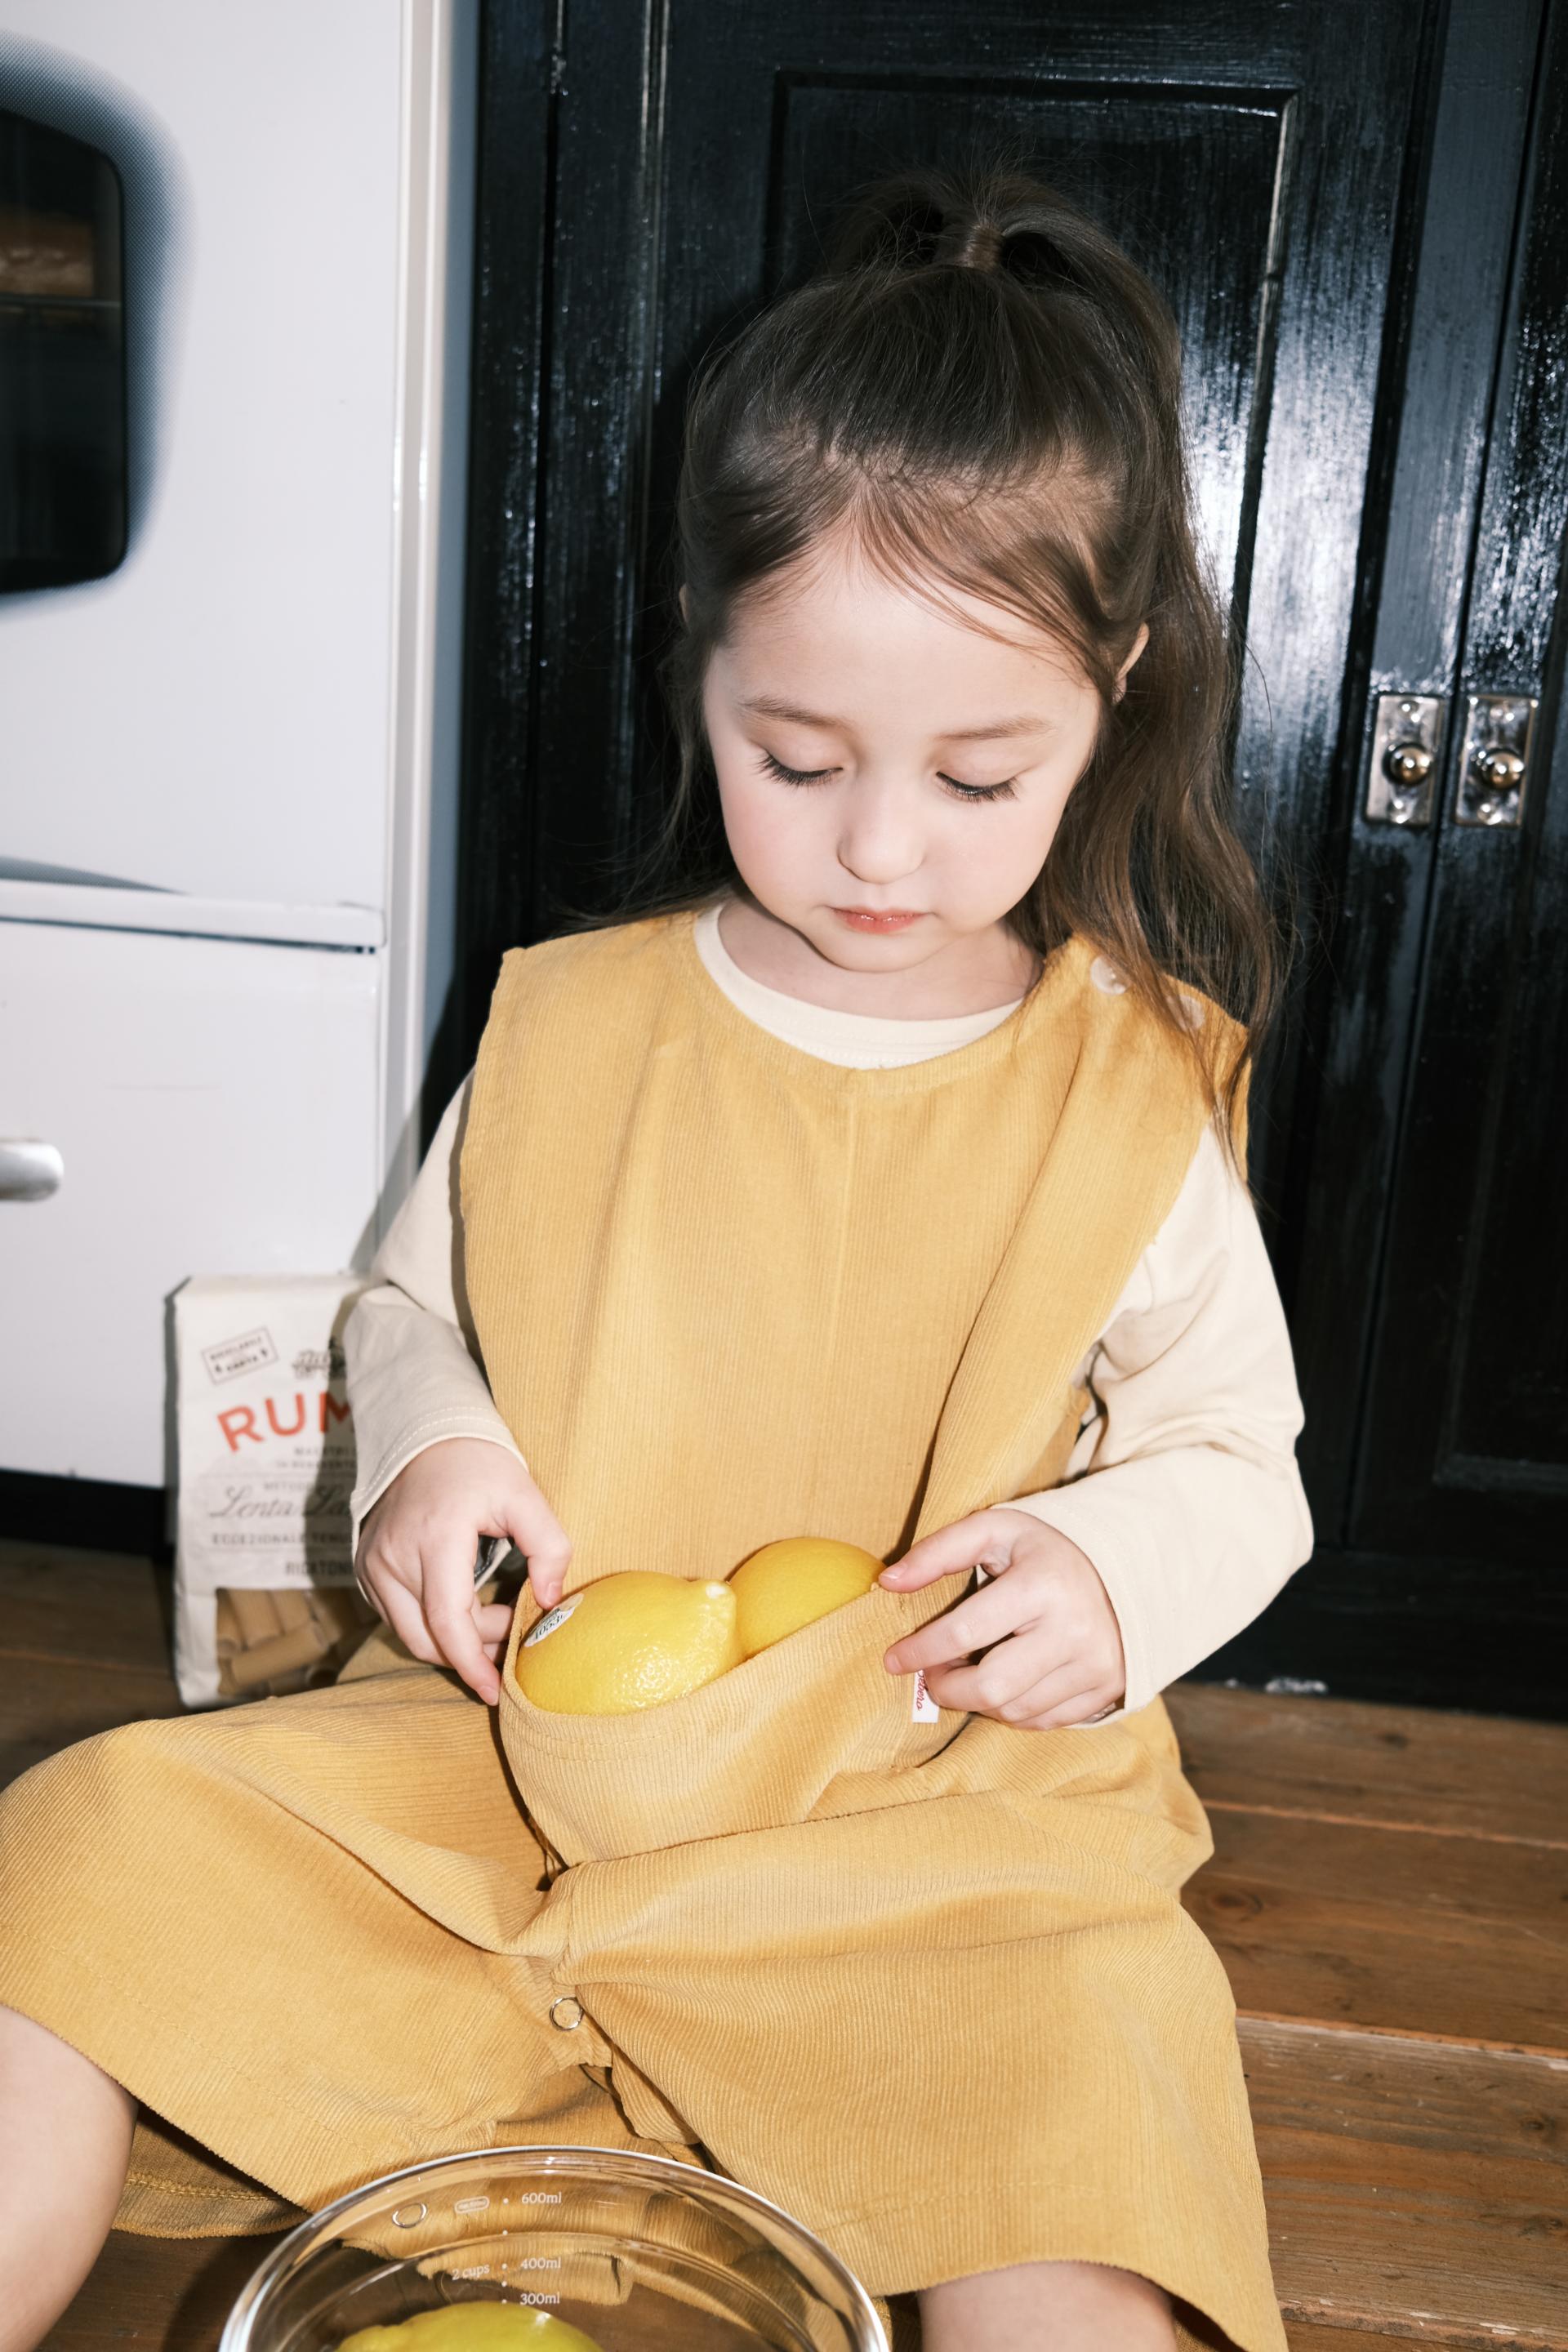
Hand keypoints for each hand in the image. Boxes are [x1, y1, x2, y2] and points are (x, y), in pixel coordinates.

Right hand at [354, 1438, 572, 1704]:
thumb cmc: (478, 1465)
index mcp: (435, 1539)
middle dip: (473, 1651)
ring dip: (454, 1638)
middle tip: (511, 1636)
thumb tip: (548, 1601)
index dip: (472, 1664)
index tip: (496, 1689)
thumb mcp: (525, 1495)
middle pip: (428, 1639)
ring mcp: (371, 1565)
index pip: (448, 1622)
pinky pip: (397, 1616)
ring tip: (493, 1618)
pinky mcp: (365, 1569)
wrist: (425, 1436)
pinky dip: (431, 1624)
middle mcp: (392, 1557)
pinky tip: (464, 1610)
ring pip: (411, 1633)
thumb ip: (549, 1547)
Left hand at [878, 1507, 1125, 1729]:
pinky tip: (1003, 1685)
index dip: (921, 1650)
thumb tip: (886, 1582)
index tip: (893, 1659)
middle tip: (931, 1675)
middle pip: (991, 1687)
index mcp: (1042, 1586)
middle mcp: (1072, 1631)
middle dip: (947, 1688)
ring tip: (967, 1674)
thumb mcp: (994, 1531)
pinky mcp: (1107, 1690)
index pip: (966, 1632)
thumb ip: (938, 1551)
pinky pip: (1043, 1721)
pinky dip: (1012, 1711)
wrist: (1125, 1568)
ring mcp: (1094, 1666)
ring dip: (977, 1701)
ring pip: (1014, 1710)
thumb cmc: (1044, 1549)